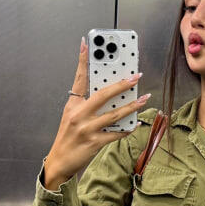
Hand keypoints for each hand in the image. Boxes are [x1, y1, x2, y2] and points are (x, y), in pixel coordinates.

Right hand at [44, 38, 150, 186]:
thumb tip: (108, 92)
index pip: (79, 79)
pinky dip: (128, 129)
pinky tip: (136, 123)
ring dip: (132, 106)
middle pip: (103, 94)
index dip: (82, 60)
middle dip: (122, 84)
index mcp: (73, 105)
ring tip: (144, 98)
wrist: (59, 161)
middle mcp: (79, 115)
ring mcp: (87, 129)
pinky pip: (116, 134)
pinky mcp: (94, 143)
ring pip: (114, 114)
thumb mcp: (71, 116)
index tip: (87, 44)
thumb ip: (86, 104)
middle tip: (136, 76)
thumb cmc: (67, 137)